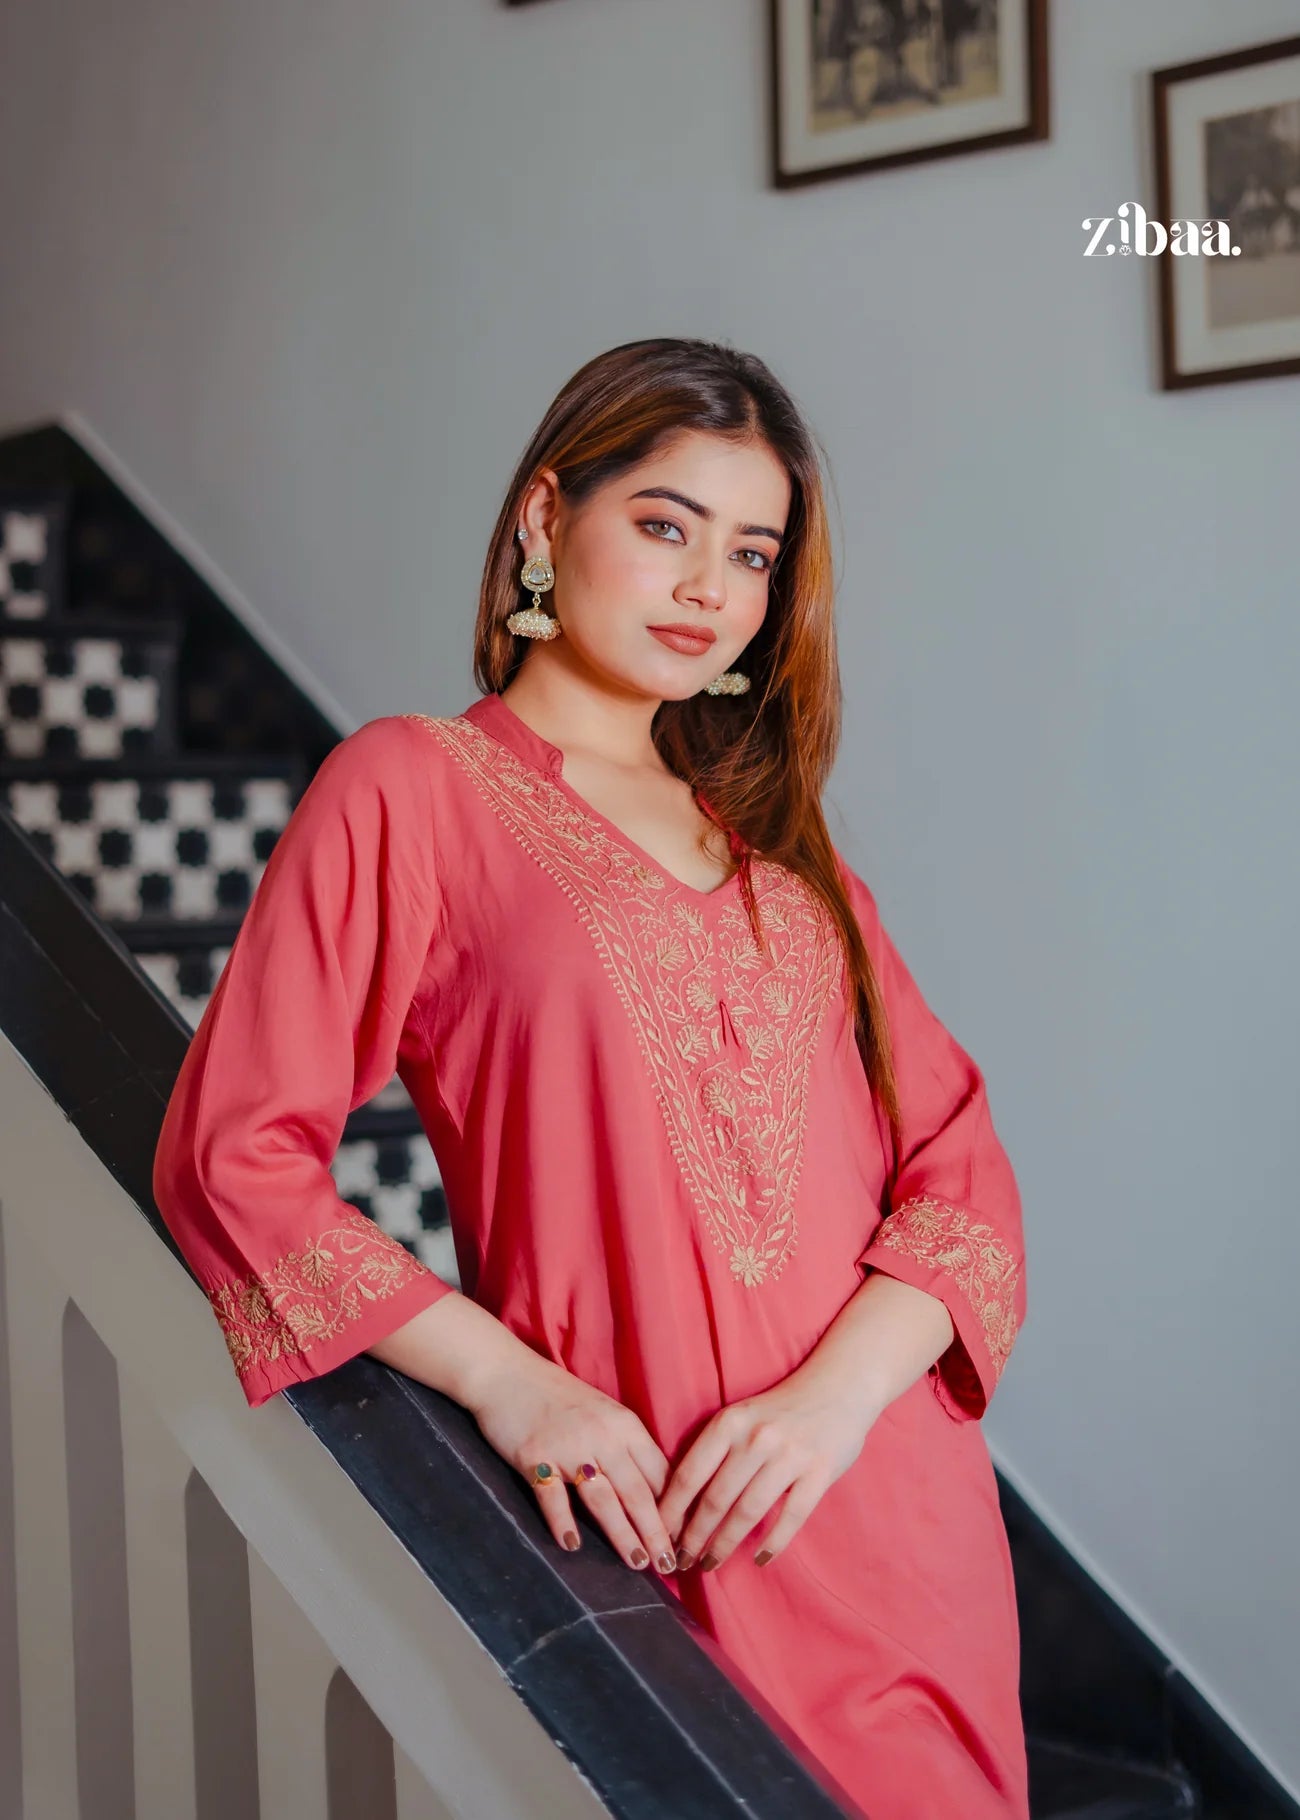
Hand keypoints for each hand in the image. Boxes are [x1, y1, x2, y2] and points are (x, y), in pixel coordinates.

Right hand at [467, 1353, 678, 1574]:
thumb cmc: (557, 1396)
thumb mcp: (603, 1414)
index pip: (660, 1473)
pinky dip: (562, 1521)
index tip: (684, 1539)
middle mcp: (601, 1436)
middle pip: (637, 1491)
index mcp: (624, 1425)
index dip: (674, 1509)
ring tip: (637, 1563)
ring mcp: (567, 1447)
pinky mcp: (534, 1455)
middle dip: (656, 1532)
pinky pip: (552, 1495)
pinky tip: (572, 1544)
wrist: (506, 1372)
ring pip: (603, 1498)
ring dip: (622, 1534)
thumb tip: (655, 1492)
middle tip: (668, 1566)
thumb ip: (627, 1447)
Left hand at [657, 1370, 880, 1572]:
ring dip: (725, 1544)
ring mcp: (789, 1456)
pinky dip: (773, 1543)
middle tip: (680, 1561)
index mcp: (730, 1422)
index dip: (671, 1510)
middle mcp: (756, 1439)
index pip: (689, 1474)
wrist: (839, 1385)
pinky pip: (791, 1517)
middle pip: (715, 1499)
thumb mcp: (741, 1416)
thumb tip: (683, 1501)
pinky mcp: (819, 1472)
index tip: (660, 1534)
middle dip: (694, 1536)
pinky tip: (759, 1558)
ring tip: (711, 1564)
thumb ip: (717, 1450)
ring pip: (748, 1512)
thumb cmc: (781, 1409)